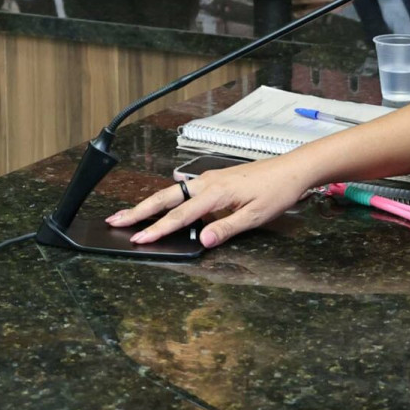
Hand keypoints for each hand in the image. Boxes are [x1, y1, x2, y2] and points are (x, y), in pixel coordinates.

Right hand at [107, 155, 314, 249]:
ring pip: (173, 193)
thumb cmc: (277, 190)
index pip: (180, 217)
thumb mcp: (256, 215)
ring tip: (132, 214)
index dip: (157, 229)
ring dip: (151, 204)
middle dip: (139, 210)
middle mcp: (208, 184)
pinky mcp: (216, 180)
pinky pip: (186, 190)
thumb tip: (205, 241)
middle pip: (166, 199)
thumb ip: (228, 228)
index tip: (138, 238)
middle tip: (116, 220)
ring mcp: (210, 180)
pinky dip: (169, 198)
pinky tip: (165, 202)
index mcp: (215, 194)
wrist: (293, 168)